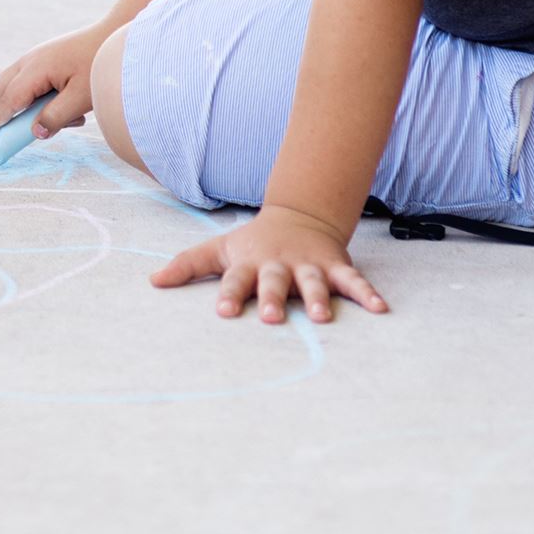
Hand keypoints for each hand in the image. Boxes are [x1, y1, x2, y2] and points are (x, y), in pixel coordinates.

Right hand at [0, 24, 107, 142]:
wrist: (113, 34)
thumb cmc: (100, 66)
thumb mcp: (82, 97)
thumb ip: (57, 117)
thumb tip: (34, 133)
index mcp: (36, 69)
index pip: (8, 100)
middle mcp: (30, 60)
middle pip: (1, 89)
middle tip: (4, 136)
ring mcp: (36, 57)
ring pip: (13, 84)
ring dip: (20, 106)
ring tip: (50, 120)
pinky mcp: (44, 58)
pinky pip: (27, 80)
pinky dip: (33, 97)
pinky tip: (62, 106)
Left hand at [150, 204, 386, 322]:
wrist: (298, 215)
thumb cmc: (252, 243)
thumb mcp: (219, 249)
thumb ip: (187, 265)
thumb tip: (152, 281)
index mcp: (250, 262)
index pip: (236, 280)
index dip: (230, 295)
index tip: (224, 312)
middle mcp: (279, 264)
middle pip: (274, 281)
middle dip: (273, 298)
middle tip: (272, 318)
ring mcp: (308, 265)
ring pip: (313, 282)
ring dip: (317, 297)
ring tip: (321, 318)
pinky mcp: (335, 265)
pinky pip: (352, 281)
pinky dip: (366, 293)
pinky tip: (380, 309)